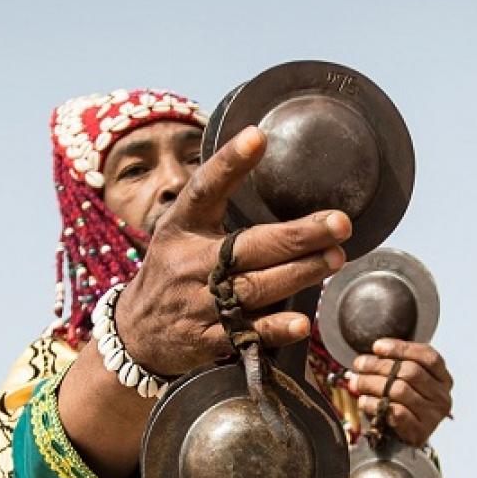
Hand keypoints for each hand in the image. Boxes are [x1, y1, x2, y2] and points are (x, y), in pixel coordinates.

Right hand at [114, 126, 349, 376]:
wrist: (137, 332)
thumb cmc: (175, 269)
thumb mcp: (181, 231)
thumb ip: (217, 207)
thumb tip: (266, 159)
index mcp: (182, 227)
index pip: (204, 190)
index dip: (228, 163)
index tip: (257, 137)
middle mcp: (188, 263)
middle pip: (247, 247)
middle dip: (296, 235)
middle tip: (339, 223)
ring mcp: (196, 303)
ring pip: (254, 288)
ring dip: (299, 273)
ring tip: (334, 258)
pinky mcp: (206, 340)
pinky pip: (245, 333)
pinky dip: (274, 328)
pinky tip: (300, 322)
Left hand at [348, 339, 452, 445]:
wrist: (403, 441)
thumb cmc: (402, 404)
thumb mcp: (404, 381)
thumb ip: (392, 365)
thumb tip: (367, 358)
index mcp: (443, 379)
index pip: (428, 357)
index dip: (402, 348)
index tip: (377, 347)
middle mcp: (442, 396)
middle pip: (411, 372)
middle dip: (379, 365)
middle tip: (359, 364)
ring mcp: (433, 416)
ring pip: (400, 390)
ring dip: (372, 384)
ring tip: (356, 382)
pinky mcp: (420, 432)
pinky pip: (395, 412)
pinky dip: (375, 404)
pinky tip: (364, 401)